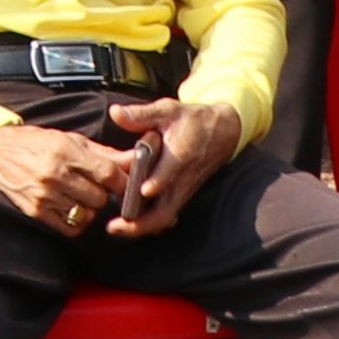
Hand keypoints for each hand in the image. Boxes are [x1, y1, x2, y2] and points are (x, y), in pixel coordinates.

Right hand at [0, 118, 139, 235]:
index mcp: (65, 151)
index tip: (124, 185)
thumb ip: (103, 153)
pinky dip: (76, 221)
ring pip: (87, 213)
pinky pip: (71, 227)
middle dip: (101, 194)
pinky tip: (69, 207)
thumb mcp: (69, 139)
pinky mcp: (35, 211)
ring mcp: (44, 195)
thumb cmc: (35, 143)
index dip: (122, 182)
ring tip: (78, 195)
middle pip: (99, 197)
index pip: (107, 173)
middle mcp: (55, 174)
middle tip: (94, 187)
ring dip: (88, 207)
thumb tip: (135, 159)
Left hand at [106, 94, 241, 235]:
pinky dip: (150, 222)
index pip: (170, 172)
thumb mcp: (167, 110)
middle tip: (115, 226)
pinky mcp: (182, 194)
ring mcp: (183, 190)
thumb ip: (140, 115)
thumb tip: (115, 113)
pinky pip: (168, 214)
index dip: (158, 181)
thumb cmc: (192, 120)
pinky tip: (131, 224)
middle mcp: (183, 178)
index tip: (144, 190)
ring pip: (166, 216)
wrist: (224, 132)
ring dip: (143, 226)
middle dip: (142, 221)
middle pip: (166, 209)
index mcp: (180, 154)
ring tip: (117, 228)